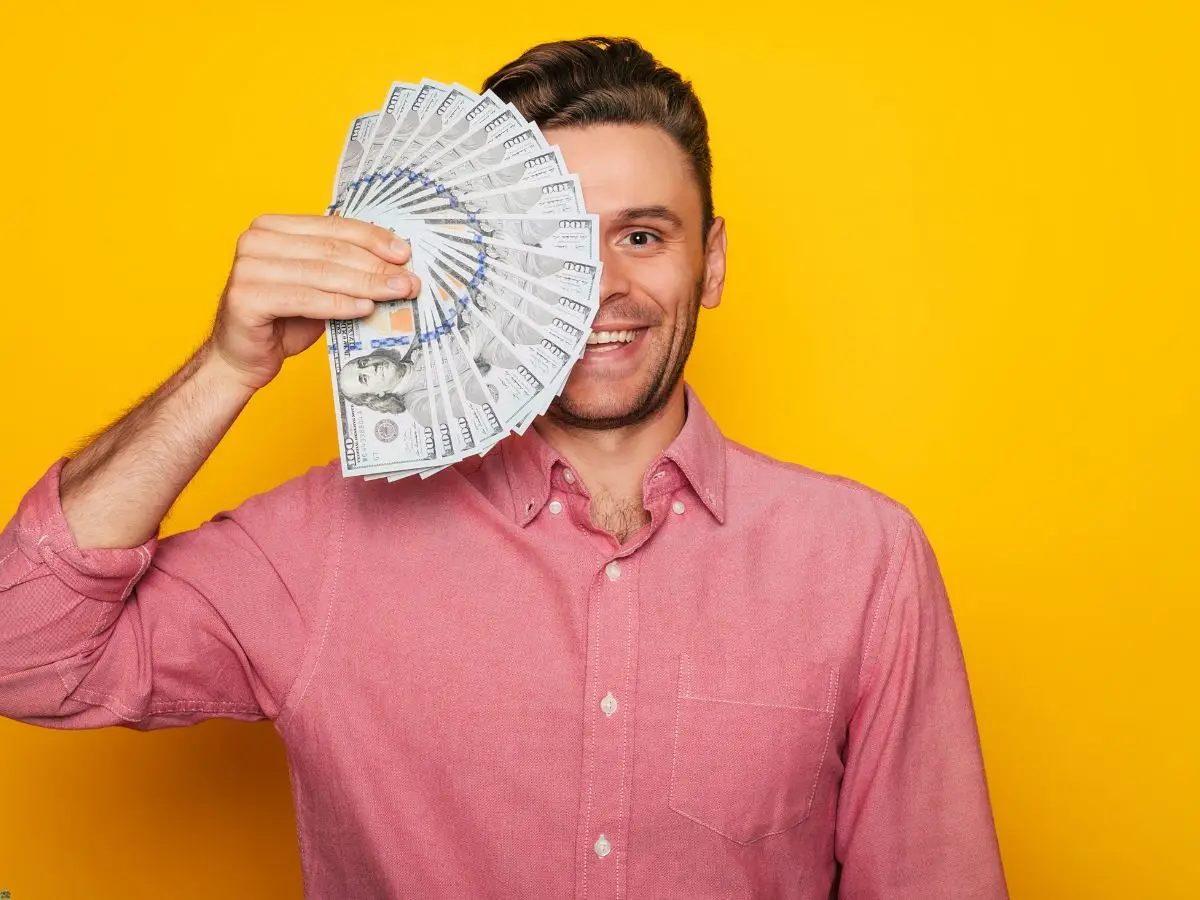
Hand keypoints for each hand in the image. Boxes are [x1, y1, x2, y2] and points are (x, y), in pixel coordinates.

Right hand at [208, 214, 419, 390]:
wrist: (243, 357)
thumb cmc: (284, 320)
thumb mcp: (318, 287)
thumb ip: (345, 270)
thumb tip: (396, 266)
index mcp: (273, 226)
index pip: (333, 225)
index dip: (373, 238)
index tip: (405, 253)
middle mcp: (256, 240)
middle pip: (331, 249)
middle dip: (376, 265)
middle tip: (409, 280)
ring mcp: (247, 267)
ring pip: (322, 273)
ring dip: (366, 284)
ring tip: (397, 293)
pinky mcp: (246, 297)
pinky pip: (306, 299)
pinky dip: (340, 304)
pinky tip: (366, 308)